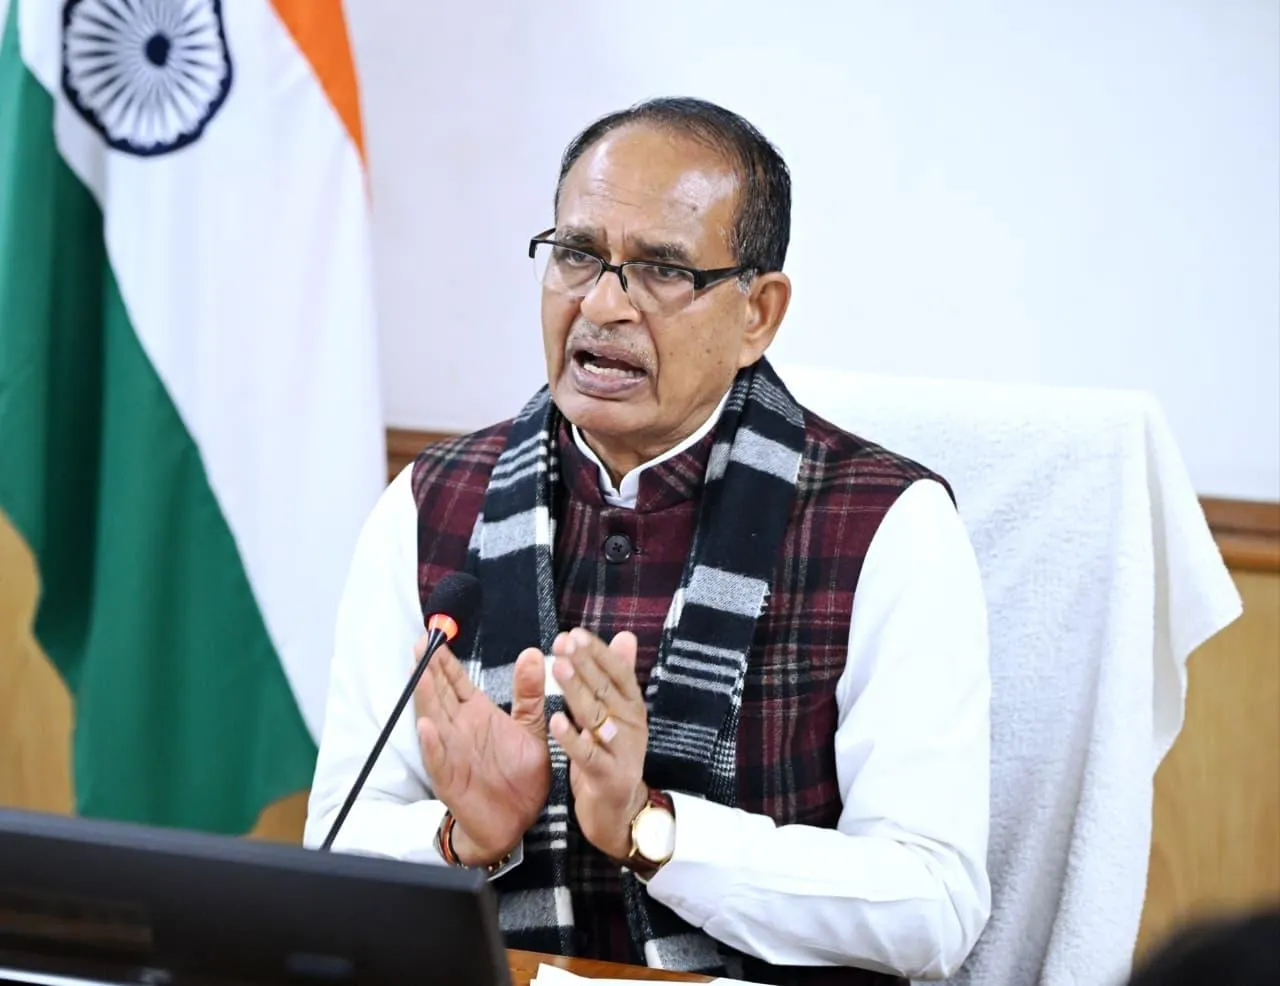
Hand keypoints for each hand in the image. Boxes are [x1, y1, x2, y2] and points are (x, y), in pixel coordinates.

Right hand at [413, 638, 549, 865]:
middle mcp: (460, 730)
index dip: (446, 661)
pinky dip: (432, 744)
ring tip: (420, 675)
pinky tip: (426, 726)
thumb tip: (533, 653)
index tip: (435, 635)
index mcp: (478, 715)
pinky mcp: (451, 779)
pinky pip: (439, 760)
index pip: (457, 682)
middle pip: (440, 694)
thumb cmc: (520, 775)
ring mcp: (452, 753)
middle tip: (423, 643)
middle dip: (431, 670)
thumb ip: (529, 693)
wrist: (517, 821)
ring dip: (426, 699)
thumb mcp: (531, 728)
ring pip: (434, 720)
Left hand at [547, 627, 648, 860]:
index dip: (598, 652)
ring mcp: (623, 752)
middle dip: (585, 664)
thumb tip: (626, 636)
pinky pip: (588, 755)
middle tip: (564, 642)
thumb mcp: (618, 715)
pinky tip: (556, 720)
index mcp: (633, 707)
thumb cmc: (612, 756)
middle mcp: (632, 725)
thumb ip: (619, 676)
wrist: (620, 812)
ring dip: (578, 691)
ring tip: (559, 668)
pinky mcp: (609, 777)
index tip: (574, 633)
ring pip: (598, 717)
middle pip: (607, 689)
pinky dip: (572, 738)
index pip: (618, 672)